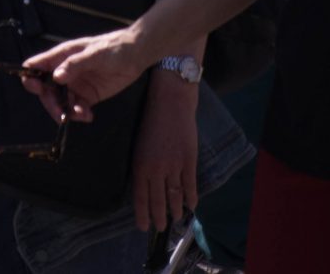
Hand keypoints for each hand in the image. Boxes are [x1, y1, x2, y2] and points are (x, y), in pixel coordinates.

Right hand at [24, 30, 148, 122]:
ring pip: (60, 102)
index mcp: (61, 57)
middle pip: (46, 90)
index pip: (36, 66)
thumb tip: (56, 76)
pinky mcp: (87, 96)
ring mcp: (75, 85)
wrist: (136, 56)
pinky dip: (79, 114)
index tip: (35, 88)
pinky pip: (76, 108)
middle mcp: (65, 72)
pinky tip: (88, 116)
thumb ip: (75, 64)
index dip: (30, 77)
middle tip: (61, 115)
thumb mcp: (94, 54)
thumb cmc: (113, 48)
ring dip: (66, 112)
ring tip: (81, 115)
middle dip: (51, 104)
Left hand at [125, 77, 196, 234]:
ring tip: (175, 219)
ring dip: (175, 210)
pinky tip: (191, 205)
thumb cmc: (151, 119)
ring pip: (174, 196)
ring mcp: (173, 166)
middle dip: (158, 217)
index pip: (140, 198)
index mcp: (140, 165)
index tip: (143, 227)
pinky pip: (190, 185)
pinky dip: (191, 197)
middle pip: (157, 201)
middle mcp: (155, 169)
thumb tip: (145, 186)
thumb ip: (142, 166)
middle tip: (159, 228)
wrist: (170, 101)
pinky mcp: (189, 160)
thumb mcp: (139, 144)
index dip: (142, 214)